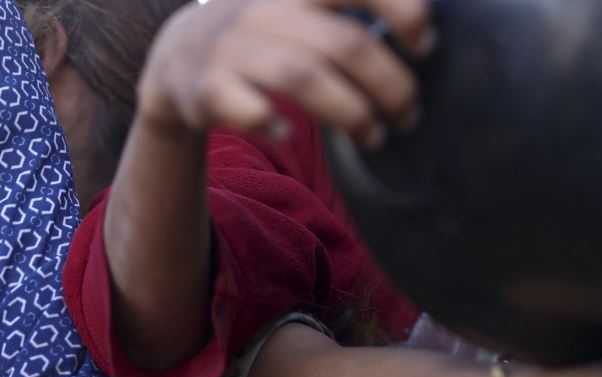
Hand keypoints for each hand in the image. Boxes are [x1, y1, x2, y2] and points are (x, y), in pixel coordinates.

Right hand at [136, 0, 431, 147]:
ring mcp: (232, 48)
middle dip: (390, 85)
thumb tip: (427, 27)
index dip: (402, 9)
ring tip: (374, 138)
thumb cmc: (263, 34)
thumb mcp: (300, 6)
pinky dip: (268, 120)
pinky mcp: (204, 88)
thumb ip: (349, 9)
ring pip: (303, 78)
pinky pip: (243, 105)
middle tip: (409, 116)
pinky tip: (287, 133)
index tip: (426, 44)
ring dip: (350, 113)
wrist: (174, 58)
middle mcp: (265, 9)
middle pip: (345, 43)